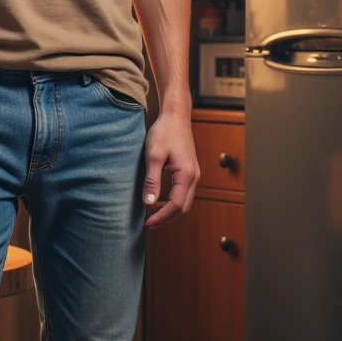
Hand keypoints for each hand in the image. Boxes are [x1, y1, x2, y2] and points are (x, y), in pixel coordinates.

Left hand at [142, 108, 199, 228]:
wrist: (176, 115)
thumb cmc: (165, 131)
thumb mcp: (153, 155)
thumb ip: (152, 180)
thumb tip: (149, 203)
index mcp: (186, 174)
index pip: (176, 205)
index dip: (161, 217)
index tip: (147, 224)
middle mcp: (194, 176)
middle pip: (183, 208)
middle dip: (166, 219)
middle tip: (148, 225)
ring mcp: (193, 174)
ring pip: (185, 203)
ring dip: (170, 212)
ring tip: (152, 216)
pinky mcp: (189, 171)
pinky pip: (184, 194)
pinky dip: (173, 203)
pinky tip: (159, 203)